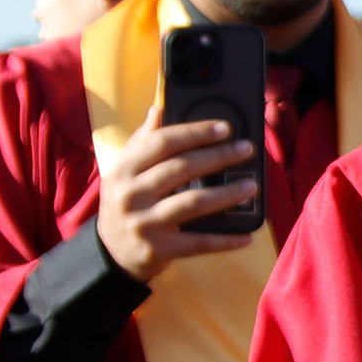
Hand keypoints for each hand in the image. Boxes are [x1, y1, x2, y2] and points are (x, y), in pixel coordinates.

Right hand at [94, 100, 256, 282]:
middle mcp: (131, 194)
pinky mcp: (158, 249)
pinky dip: (225, 240)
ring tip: (251, 186)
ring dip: (227, 194)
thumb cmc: (125, 202)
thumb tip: (159, 108)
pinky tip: (246, 236)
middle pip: (181, 169)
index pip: (162, 142)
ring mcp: (144, 223)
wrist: (110, 252)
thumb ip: (143, 140)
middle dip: (219, 157)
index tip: (224, 128)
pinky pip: (198, 243)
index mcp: (124, 169)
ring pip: (193, 202)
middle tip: (247, 149)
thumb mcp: (124, 170)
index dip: (196, 132)